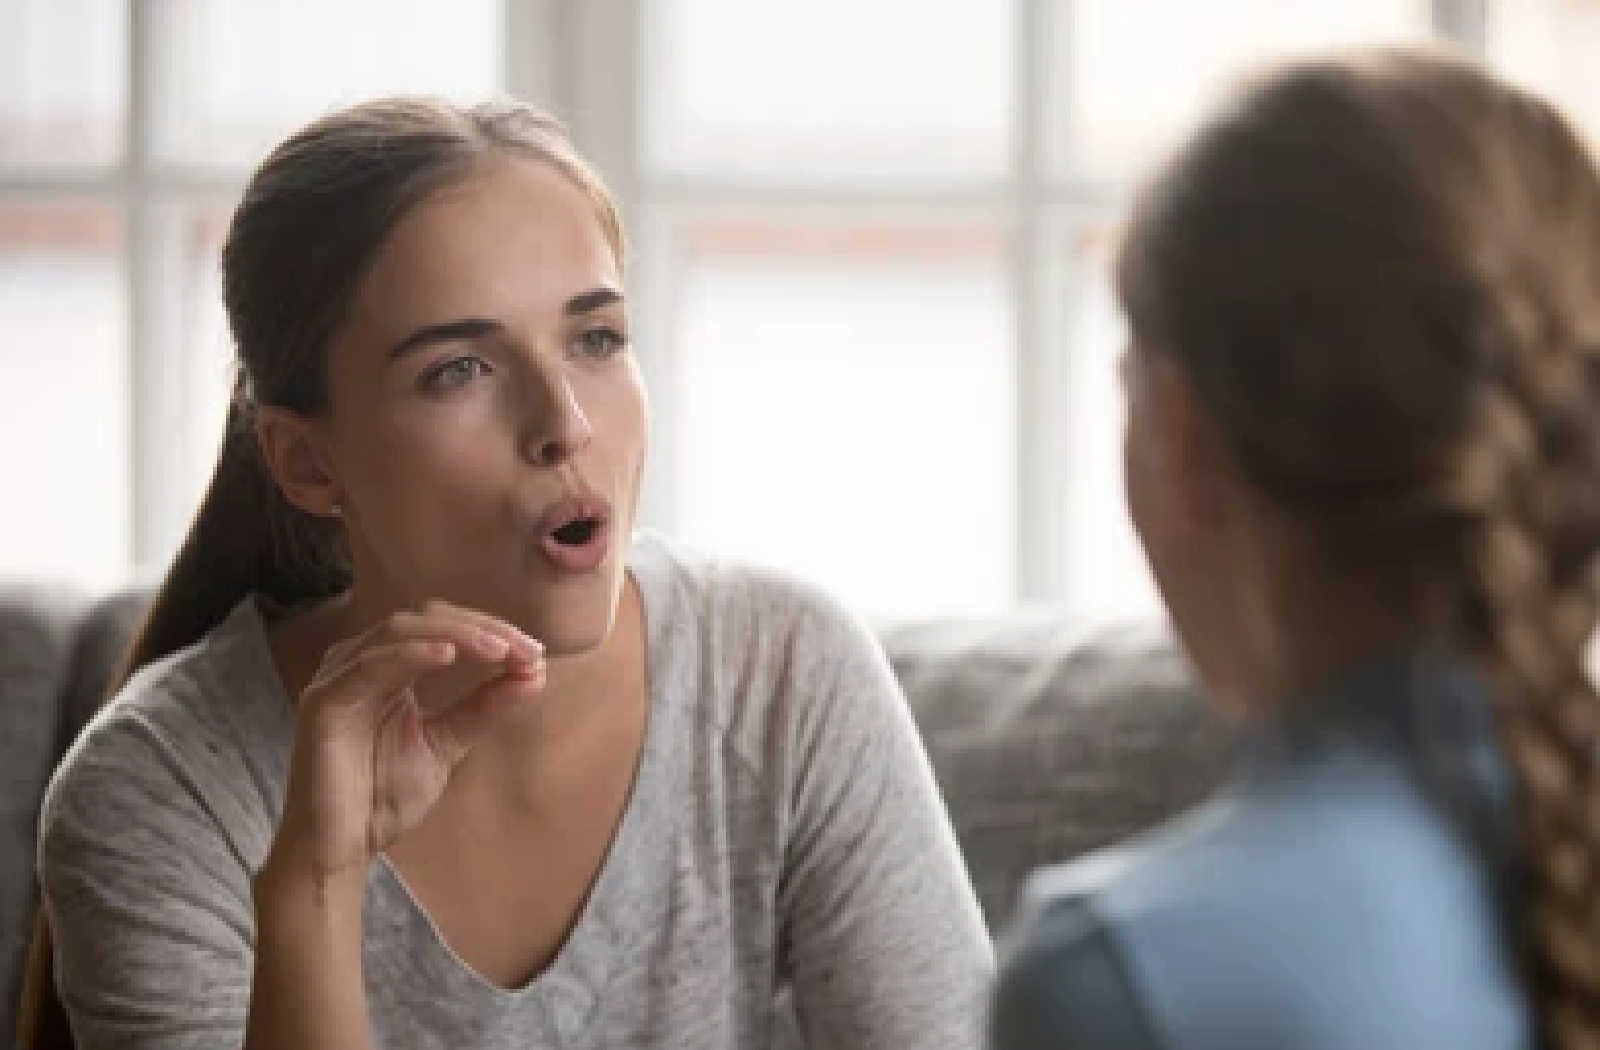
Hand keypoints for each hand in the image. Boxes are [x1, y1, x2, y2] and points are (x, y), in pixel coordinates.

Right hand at [269, 599, 545, 885]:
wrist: (341, 849)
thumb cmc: (383, 796)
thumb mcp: (448, 743)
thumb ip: (484, 707)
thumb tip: (534, 673)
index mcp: (387, 668)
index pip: (442, 629)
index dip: (489, 631)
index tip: (535, 652)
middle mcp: (359, 663)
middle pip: (425, 620)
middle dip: (481, 629)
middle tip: (525, 648)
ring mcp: (338, 678)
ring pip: (400, 631)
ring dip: (456, 635)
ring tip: (500, 649)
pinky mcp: (324, 702)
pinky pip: (369, 666)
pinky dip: (412, 654)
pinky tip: (449, 656)